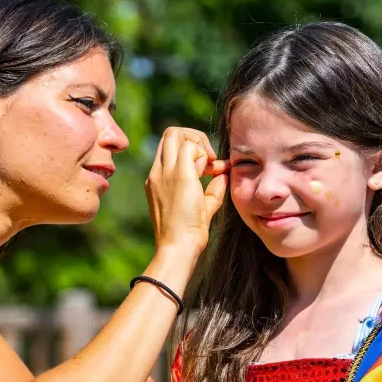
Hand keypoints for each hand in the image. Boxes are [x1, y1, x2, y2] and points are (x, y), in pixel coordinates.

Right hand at [146, 127, 228, 254]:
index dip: (193, 149)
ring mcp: (165, 172)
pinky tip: (210, 170)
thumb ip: (213, 189)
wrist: (178, 247)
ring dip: (198, 143)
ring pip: (176, 133)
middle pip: (171, 133)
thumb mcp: (202, 207)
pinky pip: (190, 147)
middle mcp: (158, 172)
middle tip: (210, 159)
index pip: (171, 146)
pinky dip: (203, 153)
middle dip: (194, 138)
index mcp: (157, 179)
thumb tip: (224, 174)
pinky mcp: (179, 176)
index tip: (209, 168)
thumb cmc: (188, 234)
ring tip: (209, 166)